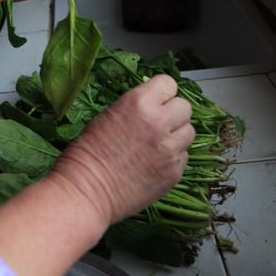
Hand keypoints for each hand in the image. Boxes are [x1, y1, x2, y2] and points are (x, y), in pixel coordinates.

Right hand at [49, 75, 194, 225]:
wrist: (86, 191)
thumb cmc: (86, 153)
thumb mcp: (107, 116)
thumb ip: (135, 108)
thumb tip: (152, 106)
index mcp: (139, 103)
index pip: (169, 84)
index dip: (162, 94)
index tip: (155, 102)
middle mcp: (159, 122)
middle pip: (185, 107)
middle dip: (173, 114)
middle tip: (158, 125)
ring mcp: (170, 149)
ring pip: (189, 133)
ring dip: (176, 136)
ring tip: (157, 146)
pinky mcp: (174, 173)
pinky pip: (183, 157)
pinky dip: (172, 159)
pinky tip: (153, 164)